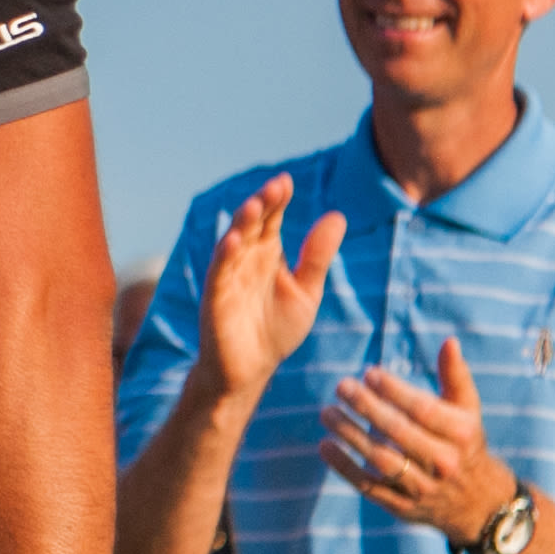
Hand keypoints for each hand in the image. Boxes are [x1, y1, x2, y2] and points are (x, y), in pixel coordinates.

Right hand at [195, 176, 341, 402]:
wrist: (252, 370)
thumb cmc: (277, 329)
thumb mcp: (306, 292)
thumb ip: (317, 256)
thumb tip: (337, 215)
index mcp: (268, 253)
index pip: (272, 218)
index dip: (277, 200)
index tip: (287, 182)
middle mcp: (246, 259)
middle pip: (252, 224)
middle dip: (262, 204)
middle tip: (276, 187)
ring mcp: (229, 277)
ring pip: (233, 242)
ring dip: (242, 224)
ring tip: (255, 205)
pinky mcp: (217, 298)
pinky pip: (219, 273)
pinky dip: (225, 256)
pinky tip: (233, 241)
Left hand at [324, 339, 514, 551]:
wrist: (478, 503)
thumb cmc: (465, 443)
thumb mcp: (468, 410)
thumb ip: (455, 375)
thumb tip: (448, 340)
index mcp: (461, 435)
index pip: (423, 410)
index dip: (395, 391)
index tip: (369, 373)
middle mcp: (444, 463)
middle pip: (399, 433)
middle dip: (367, 408)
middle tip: (341, 386)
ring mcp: (423, 488)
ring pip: (381, 460)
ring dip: (350, 435)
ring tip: (327, 412)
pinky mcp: (403, 506)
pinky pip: (369, 486)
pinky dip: (345, 468)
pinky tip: (324, 445)